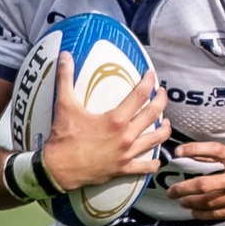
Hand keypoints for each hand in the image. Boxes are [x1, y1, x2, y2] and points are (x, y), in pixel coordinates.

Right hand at [39, 53, 166, 191]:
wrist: (58, 170)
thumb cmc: (63, 138)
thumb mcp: (64, 105)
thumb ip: (65, 78)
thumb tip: (64, 55)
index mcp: (116, 119)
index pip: (140, 95)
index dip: (149, 82)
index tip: (151, 75)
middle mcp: (126, 136)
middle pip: (153, 115)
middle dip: (161, 101)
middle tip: (162, 93)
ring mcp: (126, 154)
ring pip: (155, 140)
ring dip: (164, 130)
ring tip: (166, 123)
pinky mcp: (123, 169)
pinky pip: (145, 167)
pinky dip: (153, 163)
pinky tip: (156, 159)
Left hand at [168, 142, 224, 220]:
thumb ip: (217, 155)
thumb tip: (190, 153)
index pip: (215, 150)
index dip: (195, 149)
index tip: (178, 152)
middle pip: (205, 184)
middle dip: (184, 189)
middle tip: (171, 191)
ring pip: (210, 202)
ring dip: (191, 203)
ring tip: (181, 201)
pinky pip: (221, 214)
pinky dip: (204, 213)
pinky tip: (194, 211)